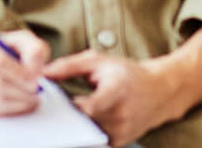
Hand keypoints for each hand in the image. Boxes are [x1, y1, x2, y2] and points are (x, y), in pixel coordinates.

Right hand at [0, 17, 49, 117]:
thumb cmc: (1, 49)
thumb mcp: (20, 40)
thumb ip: (34, 49)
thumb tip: (35, 72)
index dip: (19, 74)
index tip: (35, 81)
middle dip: (20, 91)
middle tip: (36, 94)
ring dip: (15, 103)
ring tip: (31, 101)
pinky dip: (4, 111)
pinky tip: (18, 106)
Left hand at [42, 49, 182, 147]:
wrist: (159, 92)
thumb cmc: (125, 73)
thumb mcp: (99, 61)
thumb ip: (69, 66)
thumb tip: (42, 73)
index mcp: (117, 90)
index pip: (91, 107)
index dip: (71, 108)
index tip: (56, 105)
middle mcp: (121, 115)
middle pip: (83, 123)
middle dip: (65, 119)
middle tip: (51, 114)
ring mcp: (121, 132)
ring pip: (86, 135)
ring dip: (72, 129)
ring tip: (63, 119)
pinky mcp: (119, 143)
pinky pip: (94, 142)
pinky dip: (83, 136)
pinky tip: (77, 126)